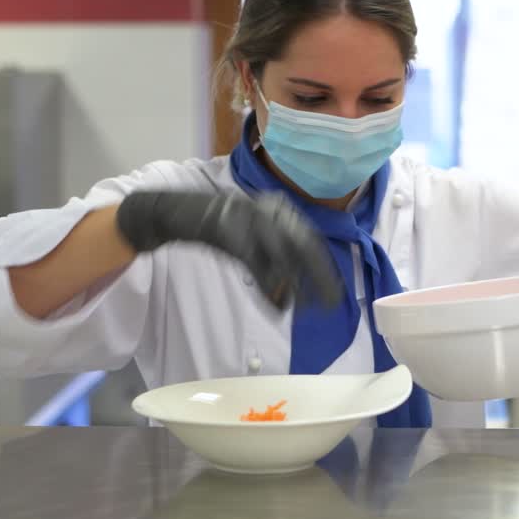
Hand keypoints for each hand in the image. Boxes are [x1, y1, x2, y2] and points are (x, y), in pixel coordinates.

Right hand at [116, 190, 341, 310]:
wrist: (182, 212)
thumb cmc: (221, 229)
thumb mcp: (252, 242)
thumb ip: (271, 265)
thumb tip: (287, 301)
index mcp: (280, 209)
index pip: (311, 239)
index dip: (325, 267)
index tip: (336, 292)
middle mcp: (270, 210)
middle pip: (304, 245)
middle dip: (320, 276)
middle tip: (331, 304)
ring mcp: (251, 219)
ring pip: (283, 255)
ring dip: (295, 286)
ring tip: (304, 309)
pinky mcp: (232, 233)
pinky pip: (257, 264)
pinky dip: (269, 287)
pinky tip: (277, 307)